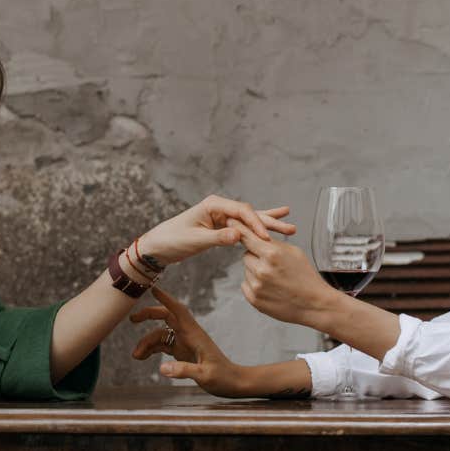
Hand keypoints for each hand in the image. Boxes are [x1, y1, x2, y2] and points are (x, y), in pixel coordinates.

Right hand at [130, 287, 255, 397]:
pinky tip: (143, 357)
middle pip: (166, 317)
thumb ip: (184, 370)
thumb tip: (162, 368)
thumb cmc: (223, 377)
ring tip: (136, 356)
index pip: (178, 311)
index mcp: (194, 334)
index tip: (153, 289)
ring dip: (147, 342)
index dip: (166, 299)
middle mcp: (188, 335)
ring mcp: (184, 342)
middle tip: (132, 319)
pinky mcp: (182, 352)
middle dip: (149, 315)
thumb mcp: (205, 376)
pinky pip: (163, 346)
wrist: (233, 383)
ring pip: (161, 334)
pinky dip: (151, 350)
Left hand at [138, 195, 292, 266]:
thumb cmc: (172, 240)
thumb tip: (238, 235)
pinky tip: (272, 226)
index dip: (256, 224)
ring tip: (290, 225)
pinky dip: (257, 229)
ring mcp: (221, 216)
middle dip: (270, 221)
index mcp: (213, 205)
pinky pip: (243, 227)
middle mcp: (219, 207)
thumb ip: (217, 238)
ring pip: (250, 220)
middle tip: (290, 228)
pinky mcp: (222, 226)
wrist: (158, 245)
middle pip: (250, 213)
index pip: (241, 211)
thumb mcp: (194, 240)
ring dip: (268, 224)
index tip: (267, 238)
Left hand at [235, 224, 340, 327]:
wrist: (314, 304)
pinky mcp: (254, 299)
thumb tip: (256, 236)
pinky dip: (254, 284)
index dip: (238, 229)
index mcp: (272, 254)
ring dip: (256, 270)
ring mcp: (257, 286)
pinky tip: (271, 287)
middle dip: (256, 256)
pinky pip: (246, 284)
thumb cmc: (306, 276)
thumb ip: (273, 243)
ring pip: (247, 269)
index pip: (248, 237)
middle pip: (246, 254)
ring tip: (275, 278)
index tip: (229, 222)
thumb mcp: (293, 251)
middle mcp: (262, 269)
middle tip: (272, 263)